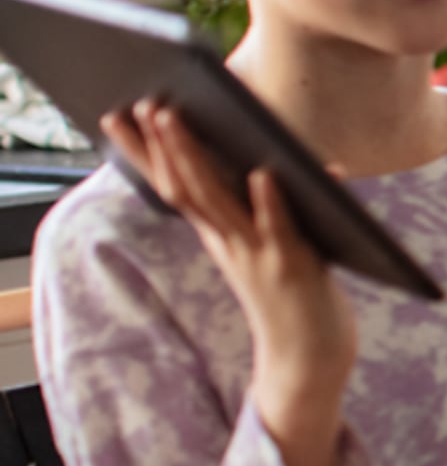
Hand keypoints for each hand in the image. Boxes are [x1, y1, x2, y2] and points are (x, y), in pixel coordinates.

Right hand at [102, 103, 354, 465]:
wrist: (310, 361)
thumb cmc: (293, 298)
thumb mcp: (266, 247)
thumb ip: (259, 211)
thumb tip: (263, 161)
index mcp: (218, 236)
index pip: (172, 188)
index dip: (144, 154)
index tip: (116, 114)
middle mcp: (228, 243)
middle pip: (186, 187)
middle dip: (164, 145)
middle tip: (144, 104)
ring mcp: (256, 255)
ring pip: (218, 201)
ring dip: (196, 160)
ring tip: (179, 120)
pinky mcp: (293, 267)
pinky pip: (278, 229)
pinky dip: (269, 200)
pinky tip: (262, 173)